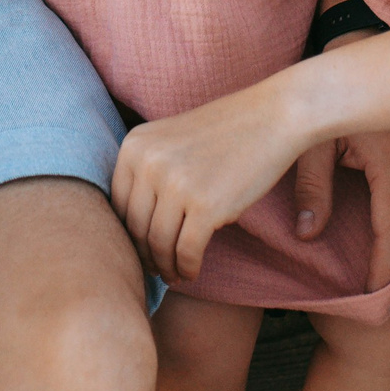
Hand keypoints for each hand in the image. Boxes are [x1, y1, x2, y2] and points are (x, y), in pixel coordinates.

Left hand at [111, 80, 307, 283]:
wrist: (272, 117)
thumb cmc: (224, 132)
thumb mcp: (169, 140)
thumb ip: (146, 171)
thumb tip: (130, 228)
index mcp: (134, 145)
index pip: (118, 204)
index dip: (127, 233)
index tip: (140, 249)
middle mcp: (148, 163)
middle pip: (135, 227)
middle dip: (145, 255)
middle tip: (155, 269)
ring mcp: (176, 184)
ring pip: (159, 243)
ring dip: (166, 266)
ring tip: (174, 273)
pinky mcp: (206, 206)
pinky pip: (186, 251)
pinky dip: (187, 268)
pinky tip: (192, 271)